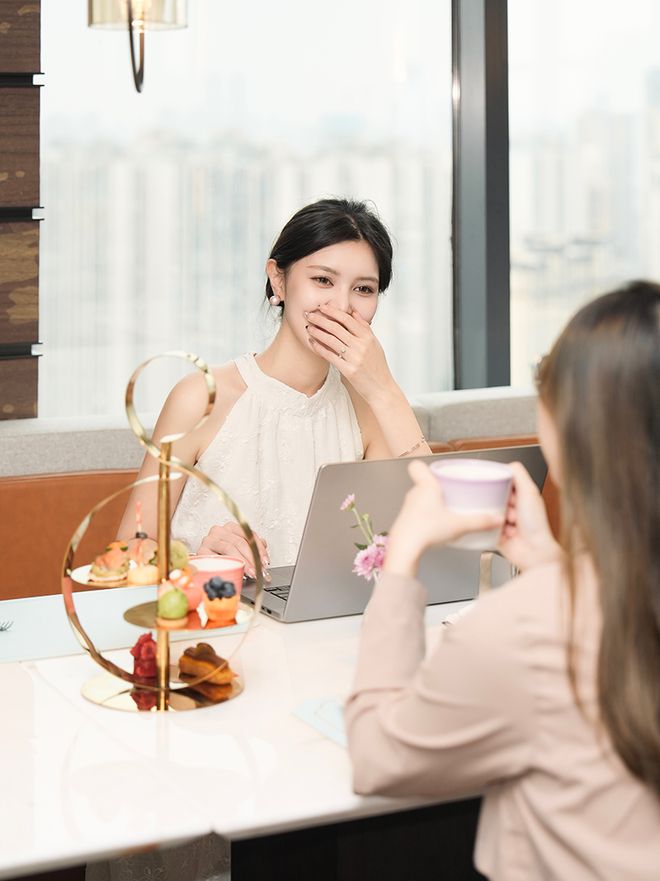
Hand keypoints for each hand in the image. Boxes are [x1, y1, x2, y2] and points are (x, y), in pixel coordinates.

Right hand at [196, 522, 269, 578]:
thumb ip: (252, 545)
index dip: (259, 549)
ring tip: (251, 573)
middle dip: (252, 558)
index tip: (266, 562)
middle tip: (259, 571)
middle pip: (240, 542)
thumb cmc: (222, 555)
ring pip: (230, 548)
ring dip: (243, 562)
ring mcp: (209, 540)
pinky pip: (217, 558)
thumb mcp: (239, 548)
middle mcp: (218, 531)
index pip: (248, 535)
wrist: (202, 564)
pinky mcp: (201, 552)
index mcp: (229, 527)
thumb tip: (264, 545)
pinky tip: (235, 571)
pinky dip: (228, 565)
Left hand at [305, 304, 394, 402]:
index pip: (347, 319)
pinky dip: (319, 347)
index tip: (322, 307)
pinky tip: (312, 342)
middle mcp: (361, 346)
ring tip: (308, 328)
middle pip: (336, 327)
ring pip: (331, 340)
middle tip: (309, 314)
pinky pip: (330, 355)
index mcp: (368, 337)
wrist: (381, 388)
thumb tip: (353, 312)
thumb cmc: (377, 366)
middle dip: (320, 319)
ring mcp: (355, 358)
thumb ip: (364, 328)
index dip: (333, 311)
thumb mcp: (374, 344)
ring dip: (317, 332)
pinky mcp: (348, 370)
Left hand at [384, 461, 504, 577]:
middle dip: (438, 487)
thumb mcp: (460, 525)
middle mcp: (414, 494)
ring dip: (433, 503)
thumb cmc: (426, 530)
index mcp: (426, 486)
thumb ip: (480, 521)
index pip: (417, 466)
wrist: (406, 548)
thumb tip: (496, 519)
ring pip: (421, 498)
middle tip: (452, 494)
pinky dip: (427, 517)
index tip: (440, 471)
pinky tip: (438, 527)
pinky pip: (418, 513)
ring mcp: (408, 508)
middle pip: (424, 483)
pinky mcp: (406, 521)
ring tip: (448, 511)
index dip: (426, 466)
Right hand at [497, 462, 561, 571]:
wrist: (534, 552)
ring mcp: (503, 521)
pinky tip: (501, 531)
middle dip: (497, 502)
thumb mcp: (529, 492)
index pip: (503, 482)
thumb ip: (519, 474)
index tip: (502, 489)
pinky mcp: (494, 533)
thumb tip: (506, 464)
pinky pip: (483, 526)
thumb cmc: (537, 526)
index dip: (501, 485)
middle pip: (493, 496)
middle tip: (506, 508)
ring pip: (487, 511)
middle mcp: (513, 508)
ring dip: (495, 516)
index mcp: (523, 497)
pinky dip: (490, 528)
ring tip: (506, 522)